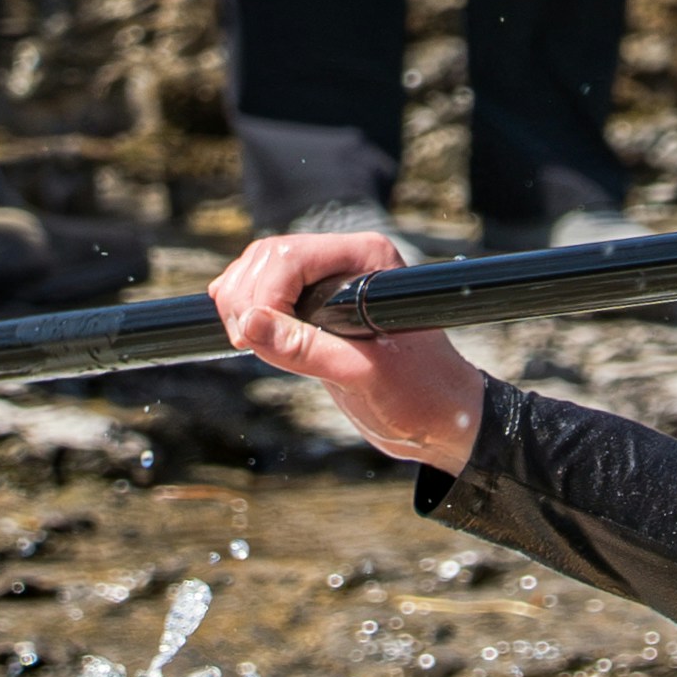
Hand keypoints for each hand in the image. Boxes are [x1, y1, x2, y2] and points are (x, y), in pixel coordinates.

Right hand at [214, 226, 486, 469]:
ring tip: (246, 343)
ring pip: (258, 271)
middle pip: (267, 257)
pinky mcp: (313, 308)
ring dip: (239, 304)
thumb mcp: (362, 374)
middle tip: (244, 342)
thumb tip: (249, 325)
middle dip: (245, 298)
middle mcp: (346, 262)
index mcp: (368, 260)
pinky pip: (262, 294)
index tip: (252, 337)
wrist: (437, 418)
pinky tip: (246, 336)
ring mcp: (328, 282)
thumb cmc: (419, 393)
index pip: (291, 257)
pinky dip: (244, 311)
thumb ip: (306, 349)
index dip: (264, 294)